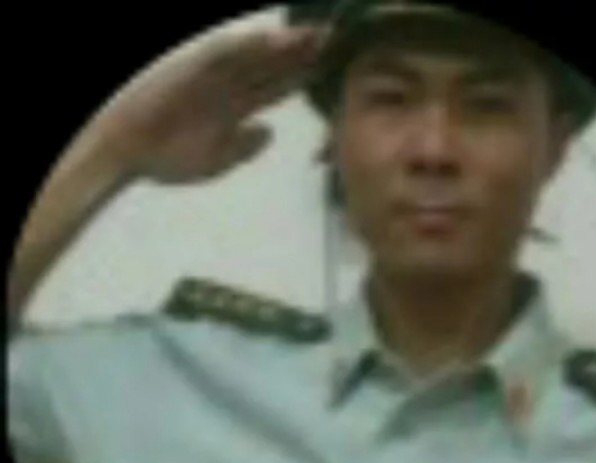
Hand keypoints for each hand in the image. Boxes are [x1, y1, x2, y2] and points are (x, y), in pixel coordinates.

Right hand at [94, 21, 329, 183]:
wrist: (128, 153)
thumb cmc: (168, 157)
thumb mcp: (217, 160)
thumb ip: (244, 146)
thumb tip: (268, 131)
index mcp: (234, 108)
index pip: (275, 89)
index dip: (301, 78)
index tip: (331, 71)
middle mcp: (227, 86)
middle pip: (271, 67)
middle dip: (302, 56)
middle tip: (336, 42)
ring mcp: (210, 75)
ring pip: (253, 56)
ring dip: (282, 45)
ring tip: (314, 36)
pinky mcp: (191, 68)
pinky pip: (221, 54)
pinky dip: (246, 46)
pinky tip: (272, 39)